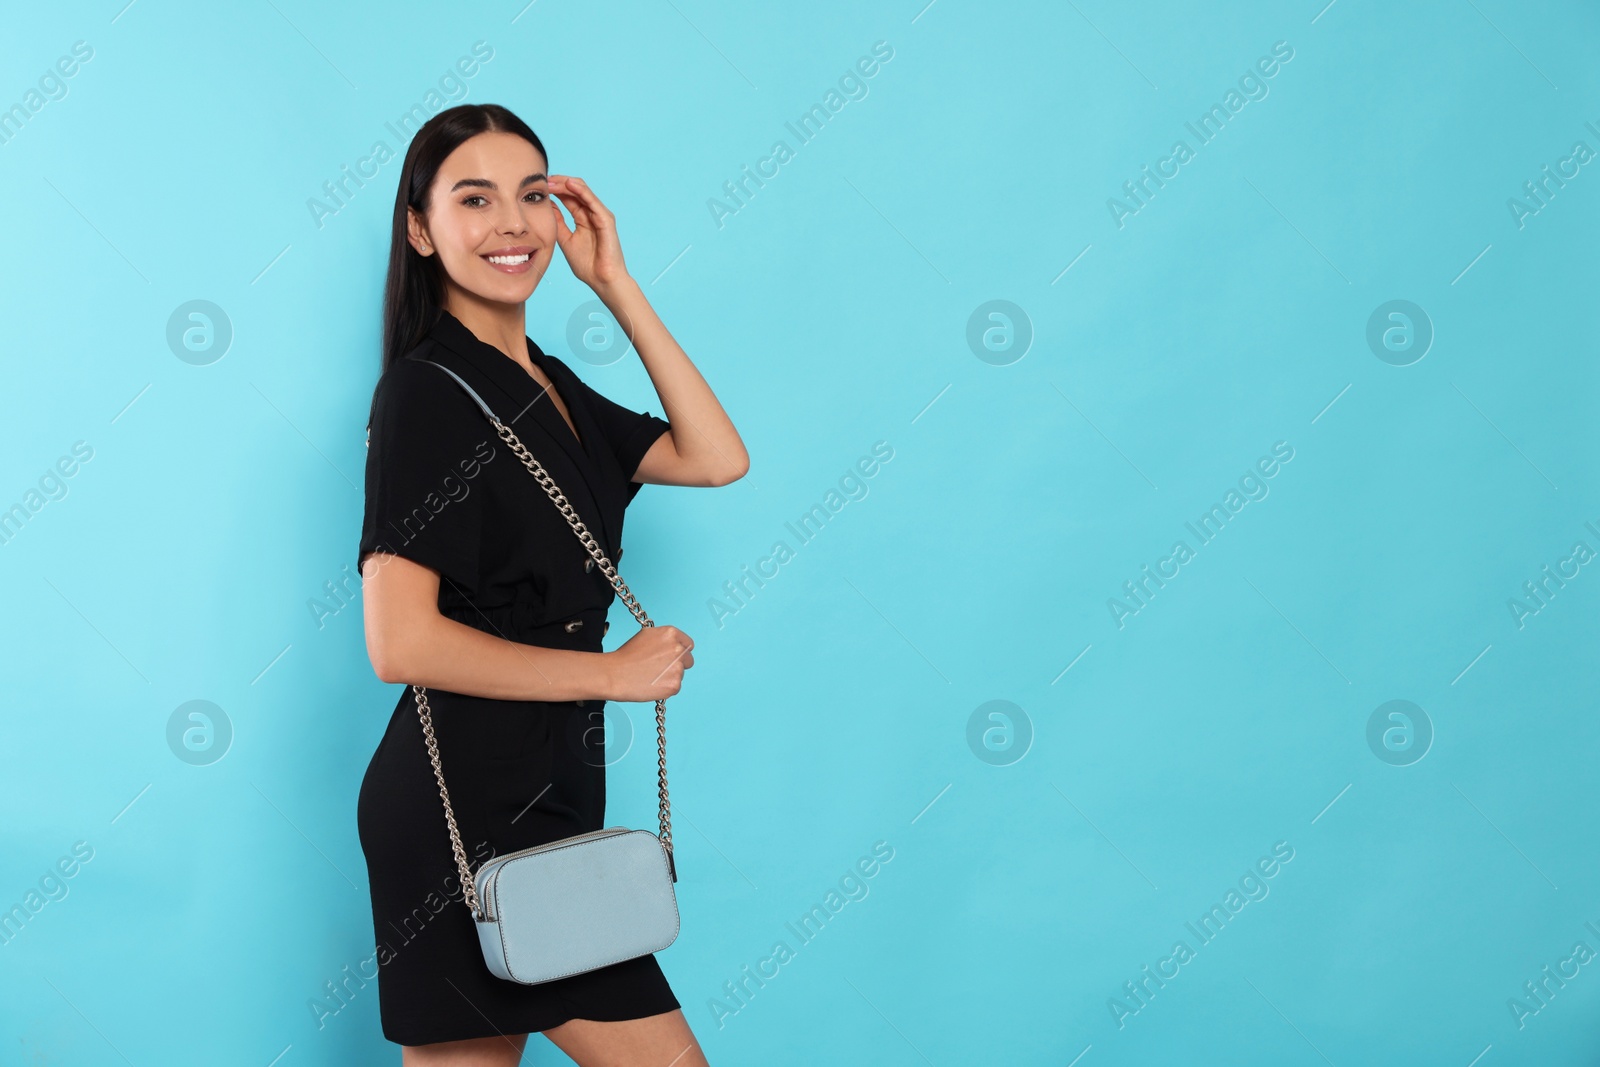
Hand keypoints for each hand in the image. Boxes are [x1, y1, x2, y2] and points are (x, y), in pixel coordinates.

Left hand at [549, 175, 629, 291]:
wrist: (602, 280)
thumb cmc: (588, 265)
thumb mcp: (565, 239)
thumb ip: (558, 222)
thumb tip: (547, 205)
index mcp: (583, 217)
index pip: (568, 196)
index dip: (554, 189)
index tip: (538, 186)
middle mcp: (592, 213)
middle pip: (575, 189)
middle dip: (558, 182)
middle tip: (542, 180)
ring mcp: (600, 215)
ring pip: (583, 191)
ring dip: (566, 183)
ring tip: (551, 180)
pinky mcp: (606, 220)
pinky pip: (592, 201)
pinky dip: (581, 191)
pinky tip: (568, 184)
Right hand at [603, 624, 693, 702]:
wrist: (614, 674)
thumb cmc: (626, 655)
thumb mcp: (647, 635)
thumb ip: (665, 639)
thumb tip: (674, 644)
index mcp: (671, 634)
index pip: (688, 644)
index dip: (680, 651)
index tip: (673, 657)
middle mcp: (678, 649)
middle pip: (688, 660)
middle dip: (678, 664)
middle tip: (660, 668)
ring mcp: (677, 668)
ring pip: (680, 674)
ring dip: (670, 676)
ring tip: (651, 676)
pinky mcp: (674, 685)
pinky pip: (675, 687)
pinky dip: (666, 688)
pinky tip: (651, 684)